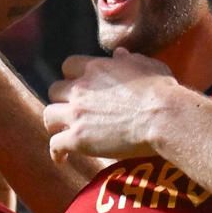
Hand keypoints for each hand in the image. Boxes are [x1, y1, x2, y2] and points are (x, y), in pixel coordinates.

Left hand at [44, 50, 179, 161]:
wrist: (163, 117)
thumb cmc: (161, 90)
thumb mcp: (147, 66)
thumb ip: (129, 59)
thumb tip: (119, 54)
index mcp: (95, 68)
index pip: (68, 65)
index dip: (72, 76)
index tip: (79, 86)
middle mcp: (81, 88)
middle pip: (54, 90)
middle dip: (62, 100)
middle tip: (72, 111)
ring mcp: (77, 114)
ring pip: (48, 115)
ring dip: (55, 124)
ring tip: (63, 132)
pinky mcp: (78, 138)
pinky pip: (55, 144)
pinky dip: (57, 152)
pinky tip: (62, 158)